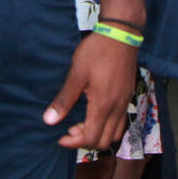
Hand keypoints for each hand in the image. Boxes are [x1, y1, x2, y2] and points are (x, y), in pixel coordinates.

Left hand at [45, 31, 136, 149]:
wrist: (120, 35)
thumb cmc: (96, 52)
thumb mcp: (76, 74)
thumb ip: (64, 99)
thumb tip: (49, 120)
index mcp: (103, 105)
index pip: (91, 139)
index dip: (74, 143)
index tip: (60, 137)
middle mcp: (118, 109)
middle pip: (104, 142)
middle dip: (85, 141)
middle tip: (69, 129)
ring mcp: (125, 103)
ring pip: (114, 134)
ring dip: (98, 135)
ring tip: (81, 123)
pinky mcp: (128, 97)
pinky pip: (120, 122)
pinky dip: (107, 126)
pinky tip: (95, 114)